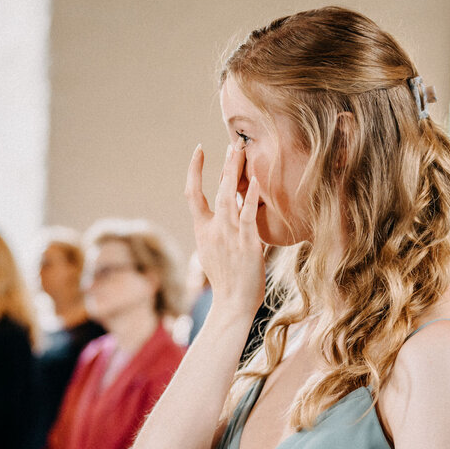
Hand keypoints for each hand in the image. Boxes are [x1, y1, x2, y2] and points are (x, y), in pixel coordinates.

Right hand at [184, 143, 265, 319]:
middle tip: (234, 144)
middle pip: (215, 190)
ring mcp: (229, 236)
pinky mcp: (247, 244)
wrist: (232, 305)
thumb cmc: (229, 283)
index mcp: (202, 231)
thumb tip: (232, 216)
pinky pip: (248, 214)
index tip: (199, 151)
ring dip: (235, 172)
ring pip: (229, 196)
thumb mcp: (217, 254)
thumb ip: (221, 232)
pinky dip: (251, 196)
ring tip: (241, 150)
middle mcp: (213, 230)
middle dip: (225, 165)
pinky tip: (257, 179)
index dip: (194, 171)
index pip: (192, 194)